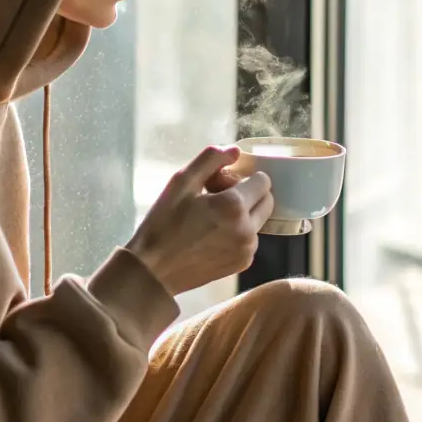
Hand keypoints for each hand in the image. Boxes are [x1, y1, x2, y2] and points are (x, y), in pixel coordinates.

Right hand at [125, 146, 274, 296]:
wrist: (154, 270)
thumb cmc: (163, 223)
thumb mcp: (181, 182)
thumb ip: (211, 159)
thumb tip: (236, 151)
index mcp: (234, 206)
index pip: (263, 180)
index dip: (243, 177)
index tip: (221, 184)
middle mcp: (248, 229)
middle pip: (266, 200)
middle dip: (249, 194)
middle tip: (218, 199)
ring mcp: (247, 249)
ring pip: (258, 220)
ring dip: (244, 214)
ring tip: (211, 220)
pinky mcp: (242, 263)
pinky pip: (250, 239)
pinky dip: (238, 233)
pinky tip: (211, 236)